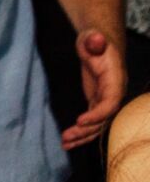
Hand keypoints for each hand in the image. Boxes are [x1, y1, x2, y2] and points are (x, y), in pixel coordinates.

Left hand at [64, 28, 126, 148]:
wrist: (98, 44)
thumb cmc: (95, 41)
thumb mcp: (93, 38)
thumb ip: (94, 41)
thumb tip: (96, 39)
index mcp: (116, 80)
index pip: (111, 102)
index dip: (99, 114)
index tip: (80, 121)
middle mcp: (114, 93)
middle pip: (104, 118)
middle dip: (87, 130)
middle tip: (66, 136)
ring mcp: (106, 99)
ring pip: (98, 124)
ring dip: (82, 136)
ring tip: (64, 144)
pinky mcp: (97, 102)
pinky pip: (91, 121)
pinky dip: (81, 131)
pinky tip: (67, 141)